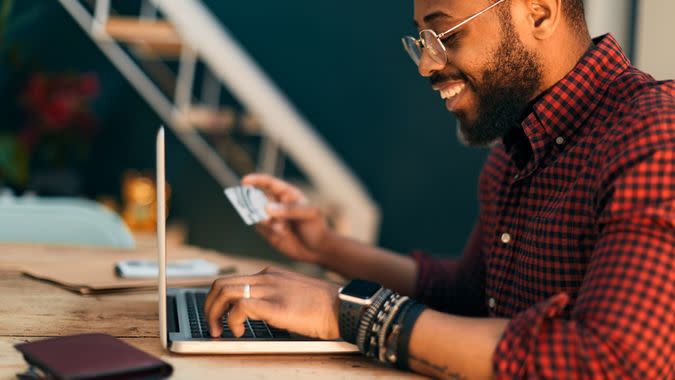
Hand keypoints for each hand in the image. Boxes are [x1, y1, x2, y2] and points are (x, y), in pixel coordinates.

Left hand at [204, 267, 339, 339]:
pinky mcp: (276, 305)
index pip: (230, 280)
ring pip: (224, 292)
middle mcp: (267, 277)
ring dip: (214, 314)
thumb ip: (272, 299)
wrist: (344, 307)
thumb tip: (251, 316)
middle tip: (212, 326)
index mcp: (270, 274)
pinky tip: (239, 331)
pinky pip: (240, 307)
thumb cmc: (322, 307)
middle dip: (209, 306)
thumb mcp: (291, 296)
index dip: (216, 300)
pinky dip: (232, 321)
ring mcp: (271, 289)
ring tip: (220, 331)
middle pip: (220, 284)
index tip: (217, 317)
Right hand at [242, 174, 330, 263]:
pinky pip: (259, 226)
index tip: (245, 181)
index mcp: (287, 194)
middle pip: (258, 197)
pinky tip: (281, 234)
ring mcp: (271, 217)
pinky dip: (266, 229)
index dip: (256, 180)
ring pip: (256, 213)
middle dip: (258, 205)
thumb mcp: (309, 214)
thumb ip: (289, 209)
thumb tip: (266, 208)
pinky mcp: (267, 231)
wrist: (317, 249)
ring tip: (281, 228)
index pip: (269, 183)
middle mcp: (276, 204)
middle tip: (268, 217)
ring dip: (264, 220)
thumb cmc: (316, 227)